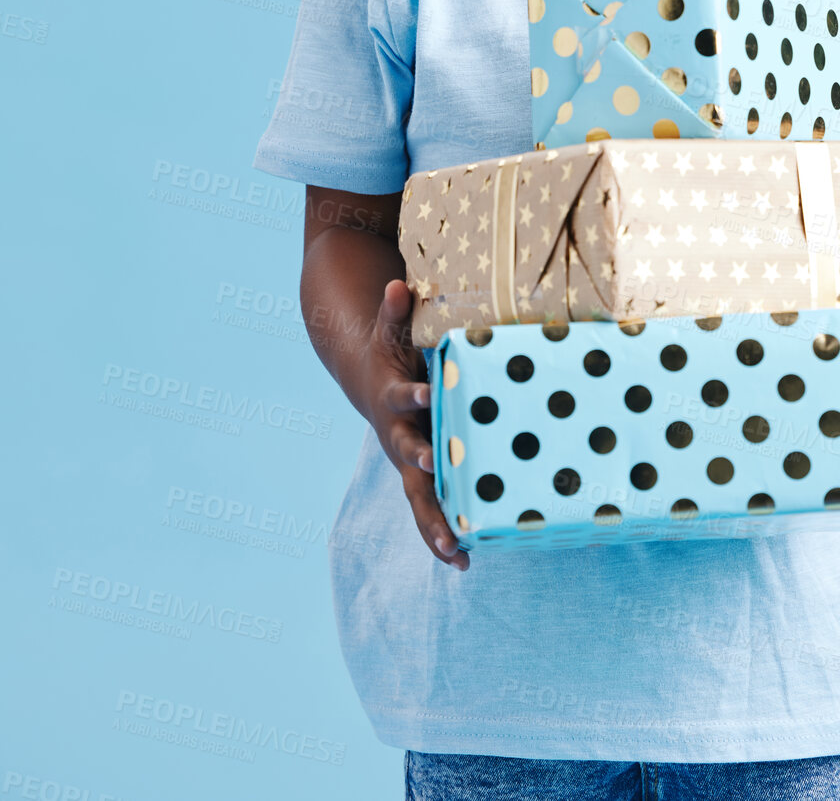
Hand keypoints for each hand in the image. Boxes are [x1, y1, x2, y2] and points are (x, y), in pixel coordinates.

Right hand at [364, 279, 468, 570]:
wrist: (369, 383)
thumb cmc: (390, 353)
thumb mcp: (392, 331)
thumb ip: (395, 313)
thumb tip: (398, 285)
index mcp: (395, 398)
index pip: (404, 395)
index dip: (414, 395)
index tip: (426, 393)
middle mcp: (399, 435)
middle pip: (409, 458)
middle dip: (426, 471)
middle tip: (441, 481)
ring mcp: (409, 461)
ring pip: (420, 498)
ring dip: (437, 524)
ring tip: (458, 554)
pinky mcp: (423, 476)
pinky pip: (433, 507)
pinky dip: (445, 532)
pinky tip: (466, 558)